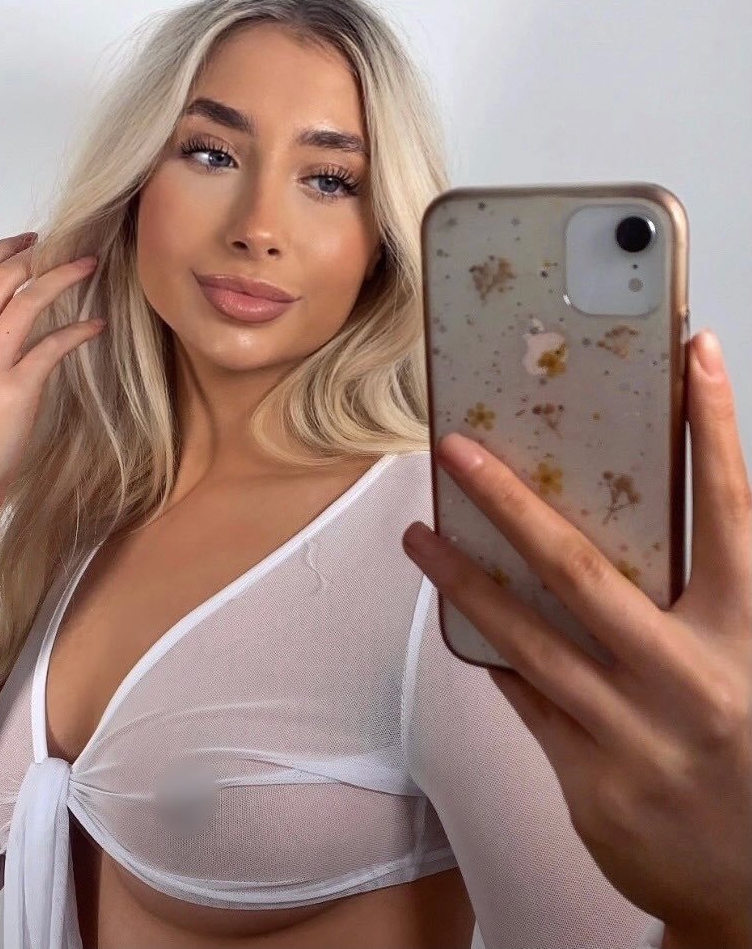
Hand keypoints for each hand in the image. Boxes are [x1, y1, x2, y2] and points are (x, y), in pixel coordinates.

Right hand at [0, 232, 104, 523]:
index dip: (3, 251)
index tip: (31, 242)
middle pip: (0, 279)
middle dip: (39, 256)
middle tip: (70, 250)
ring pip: (26, 302)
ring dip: (62, 278)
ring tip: (89, 268)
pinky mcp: (17, 390)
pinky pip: (53, 346)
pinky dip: (79, 330)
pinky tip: (96, 326)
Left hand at [402, 329, 751, 945]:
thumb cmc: (749, 753)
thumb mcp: (745, 660)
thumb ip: (707, 596)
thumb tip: (647, 516)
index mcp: (744, 634)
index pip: (730, 510)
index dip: (717, 427)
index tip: (692, 355)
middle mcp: (690, 678)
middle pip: (584, 570)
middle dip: (511, 502)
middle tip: (457, 449)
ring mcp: (634, 734)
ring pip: (528, 638)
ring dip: (464, 579)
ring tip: (417, 535)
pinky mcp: (590, 781)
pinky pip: (526, 698)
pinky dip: (492, 650)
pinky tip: (458, 615)